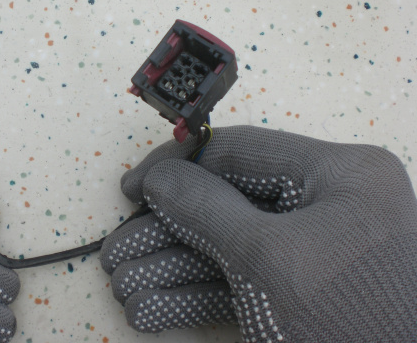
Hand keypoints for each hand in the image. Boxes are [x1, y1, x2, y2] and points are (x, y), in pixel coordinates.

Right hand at [101, 126, 416, 340]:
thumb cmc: (348, 317)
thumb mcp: (268, 257)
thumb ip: (205, 207)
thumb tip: (159, 177)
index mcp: (336, 173)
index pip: (239, 150)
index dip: (177, 165)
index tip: (132, 188)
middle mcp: (325, 203)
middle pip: (225, 203)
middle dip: (166, 233)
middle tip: (118, 254)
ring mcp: (313, 251)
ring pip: (227, 247)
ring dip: (172, 268)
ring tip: (123, 287)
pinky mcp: (303, 294)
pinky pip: (242, 282)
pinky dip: (196, 295)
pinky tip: (152, 309)